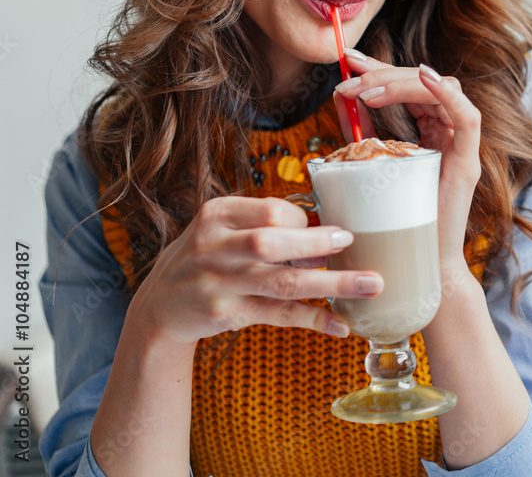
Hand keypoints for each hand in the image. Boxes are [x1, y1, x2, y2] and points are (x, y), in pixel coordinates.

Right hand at [131, 196, 383, 347]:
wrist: (159, 305)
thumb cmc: (205, 258)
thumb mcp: (221, 230)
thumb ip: (261, 224)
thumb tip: (323, 230)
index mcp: (217, 214)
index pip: (269, 209)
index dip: (304, 220)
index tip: (330, 231)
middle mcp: (215, 246)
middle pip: (272, 242)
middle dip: (317, 243)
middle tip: (351, 244)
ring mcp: (219, 283)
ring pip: (282, 282)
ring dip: (331, 284)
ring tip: (370, 285)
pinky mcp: (226, 314)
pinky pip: (278, 316)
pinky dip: (313, 318)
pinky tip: (340, 324)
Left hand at [333, 49, 481, 274]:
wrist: (415, 265)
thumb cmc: (394, 220)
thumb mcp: (371, 165)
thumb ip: (360, 133)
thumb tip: (340, 97)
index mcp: (430, 129)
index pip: (408, 86)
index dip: (381, 68)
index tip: (349, 60)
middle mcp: (449, 132)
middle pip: (422, 84)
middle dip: (384, 74)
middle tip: (350, 75)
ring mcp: (462, 146)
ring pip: (442, 91)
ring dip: (402, 84)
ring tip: (367, 90)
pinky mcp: (469, 162)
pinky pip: (468, 117)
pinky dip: (447, 94)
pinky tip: (424, 77)